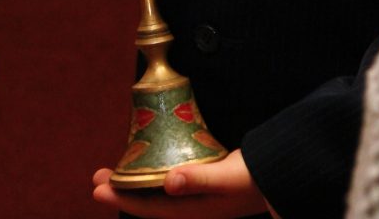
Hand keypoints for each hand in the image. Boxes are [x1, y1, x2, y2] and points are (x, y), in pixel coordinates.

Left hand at [92, 149, 278, 217]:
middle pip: (148, 203)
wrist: (281, 175)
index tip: (99, 187)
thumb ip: (199, 179)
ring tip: (115, 171)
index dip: (122, 199)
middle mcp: (192, 208)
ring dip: (135, 184)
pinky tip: (150, 166)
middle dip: (121, 191)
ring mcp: (198, 198)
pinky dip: (154, 178)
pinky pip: (170, 185)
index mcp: (194, 211)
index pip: (149, 209)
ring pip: (157, 195)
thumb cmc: (256, 176)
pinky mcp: (204, 185)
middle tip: (96, 177)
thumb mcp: (228, 177)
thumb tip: (168, 183)